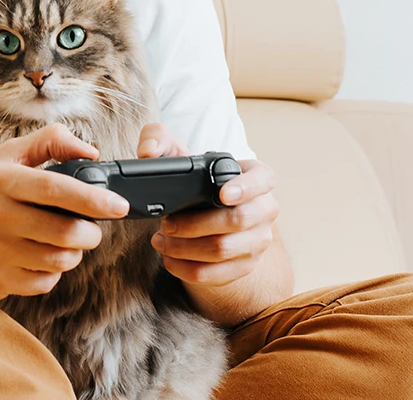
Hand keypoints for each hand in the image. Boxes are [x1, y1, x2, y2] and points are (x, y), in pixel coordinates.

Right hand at [0, 123, 129, 300]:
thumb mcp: (7, 157)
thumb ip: (50, 142)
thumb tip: (92, 151)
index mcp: (0, 179)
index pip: (55, 189)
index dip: (93, 198)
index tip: (118, 205)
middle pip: (64, 232)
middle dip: (91, 233)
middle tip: (92, 229)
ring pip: (58, 260)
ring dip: (74, 253)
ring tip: (68, 242)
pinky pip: (43, 282)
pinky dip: (53, 272)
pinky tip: (42, 258)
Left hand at [137, 123, 278, 287]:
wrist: (203, 206)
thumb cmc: (193, 176)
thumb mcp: (175, 149)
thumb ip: (157, 137)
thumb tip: (148, 152)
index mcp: (257, 176)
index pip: (262, 180)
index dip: (245, 187)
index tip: (221, 194)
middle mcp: (264, 209)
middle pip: (237, 220)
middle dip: (195, 224)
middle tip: (166, 222)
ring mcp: (258, 240)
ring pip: (224, 250)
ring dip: (186, 249)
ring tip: (160, 240)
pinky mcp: (245, 265)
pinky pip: (219, 275)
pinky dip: (189, 270)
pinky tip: (169, 259)